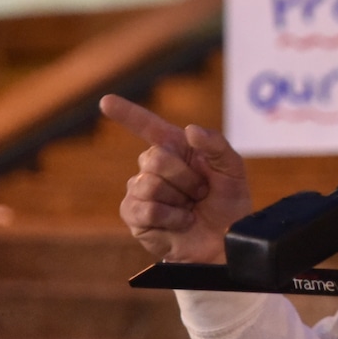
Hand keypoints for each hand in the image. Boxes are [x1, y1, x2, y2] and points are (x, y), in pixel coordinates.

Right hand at [106, 94, 251, 263]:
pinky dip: (171, 217)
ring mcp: (141, 191)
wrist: (226, 238)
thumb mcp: (232, 168)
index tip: (105, 101)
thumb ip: (216, 144)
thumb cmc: (228, 201)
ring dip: (179, 198)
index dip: (127, 113)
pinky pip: (145, 209)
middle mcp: (154, 167)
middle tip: (201, 191)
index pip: (148, 126)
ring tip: (191, 207)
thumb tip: (190, 130)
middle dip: (185, 177)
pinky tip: (182, 221)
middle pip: (154, 158)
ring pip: (148, 184)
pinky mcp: (135, 216)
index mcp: (177, 148)